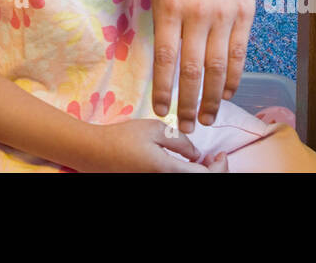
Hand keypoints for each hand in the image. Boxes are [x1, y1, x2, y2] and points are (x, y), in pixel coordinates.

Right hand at [74, 119, 223, 172]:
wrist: (94, 153)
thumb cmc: (123, 137)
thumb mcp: (154, 129)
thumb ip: (181, 141)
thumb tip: (198, 155)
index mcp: (167, 170)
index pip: (205, 176)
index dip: (219, 167)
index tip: (221, 154)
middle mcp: (163, 182)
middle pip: (200, 184)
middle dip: (214, 173)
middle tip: (217, 160)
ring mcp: (156, 185)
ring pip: (188, 184)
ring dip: (200, 176)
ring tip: (203, 163)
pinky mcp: (149, 183)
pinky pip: (175, 183)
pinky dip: (187, 177)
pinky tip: (186, 167)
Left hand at [151, 0, 260, 132]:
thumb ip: (162, 21)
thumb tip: (164, 62)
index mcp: (169, 6)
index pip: (165, 57)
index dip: (163, 88)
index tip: (160, 110)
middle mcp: (196, 13)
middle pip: (193, 69)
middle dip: (188, 103)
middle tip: (186, 127)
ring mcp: (223, 15)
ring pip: (217, 67)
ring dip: (212, 98)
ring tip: (206, 119)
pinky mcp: (244, 15)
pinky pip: (238, 54)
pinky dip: (232, 78)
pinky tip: (225, 94)